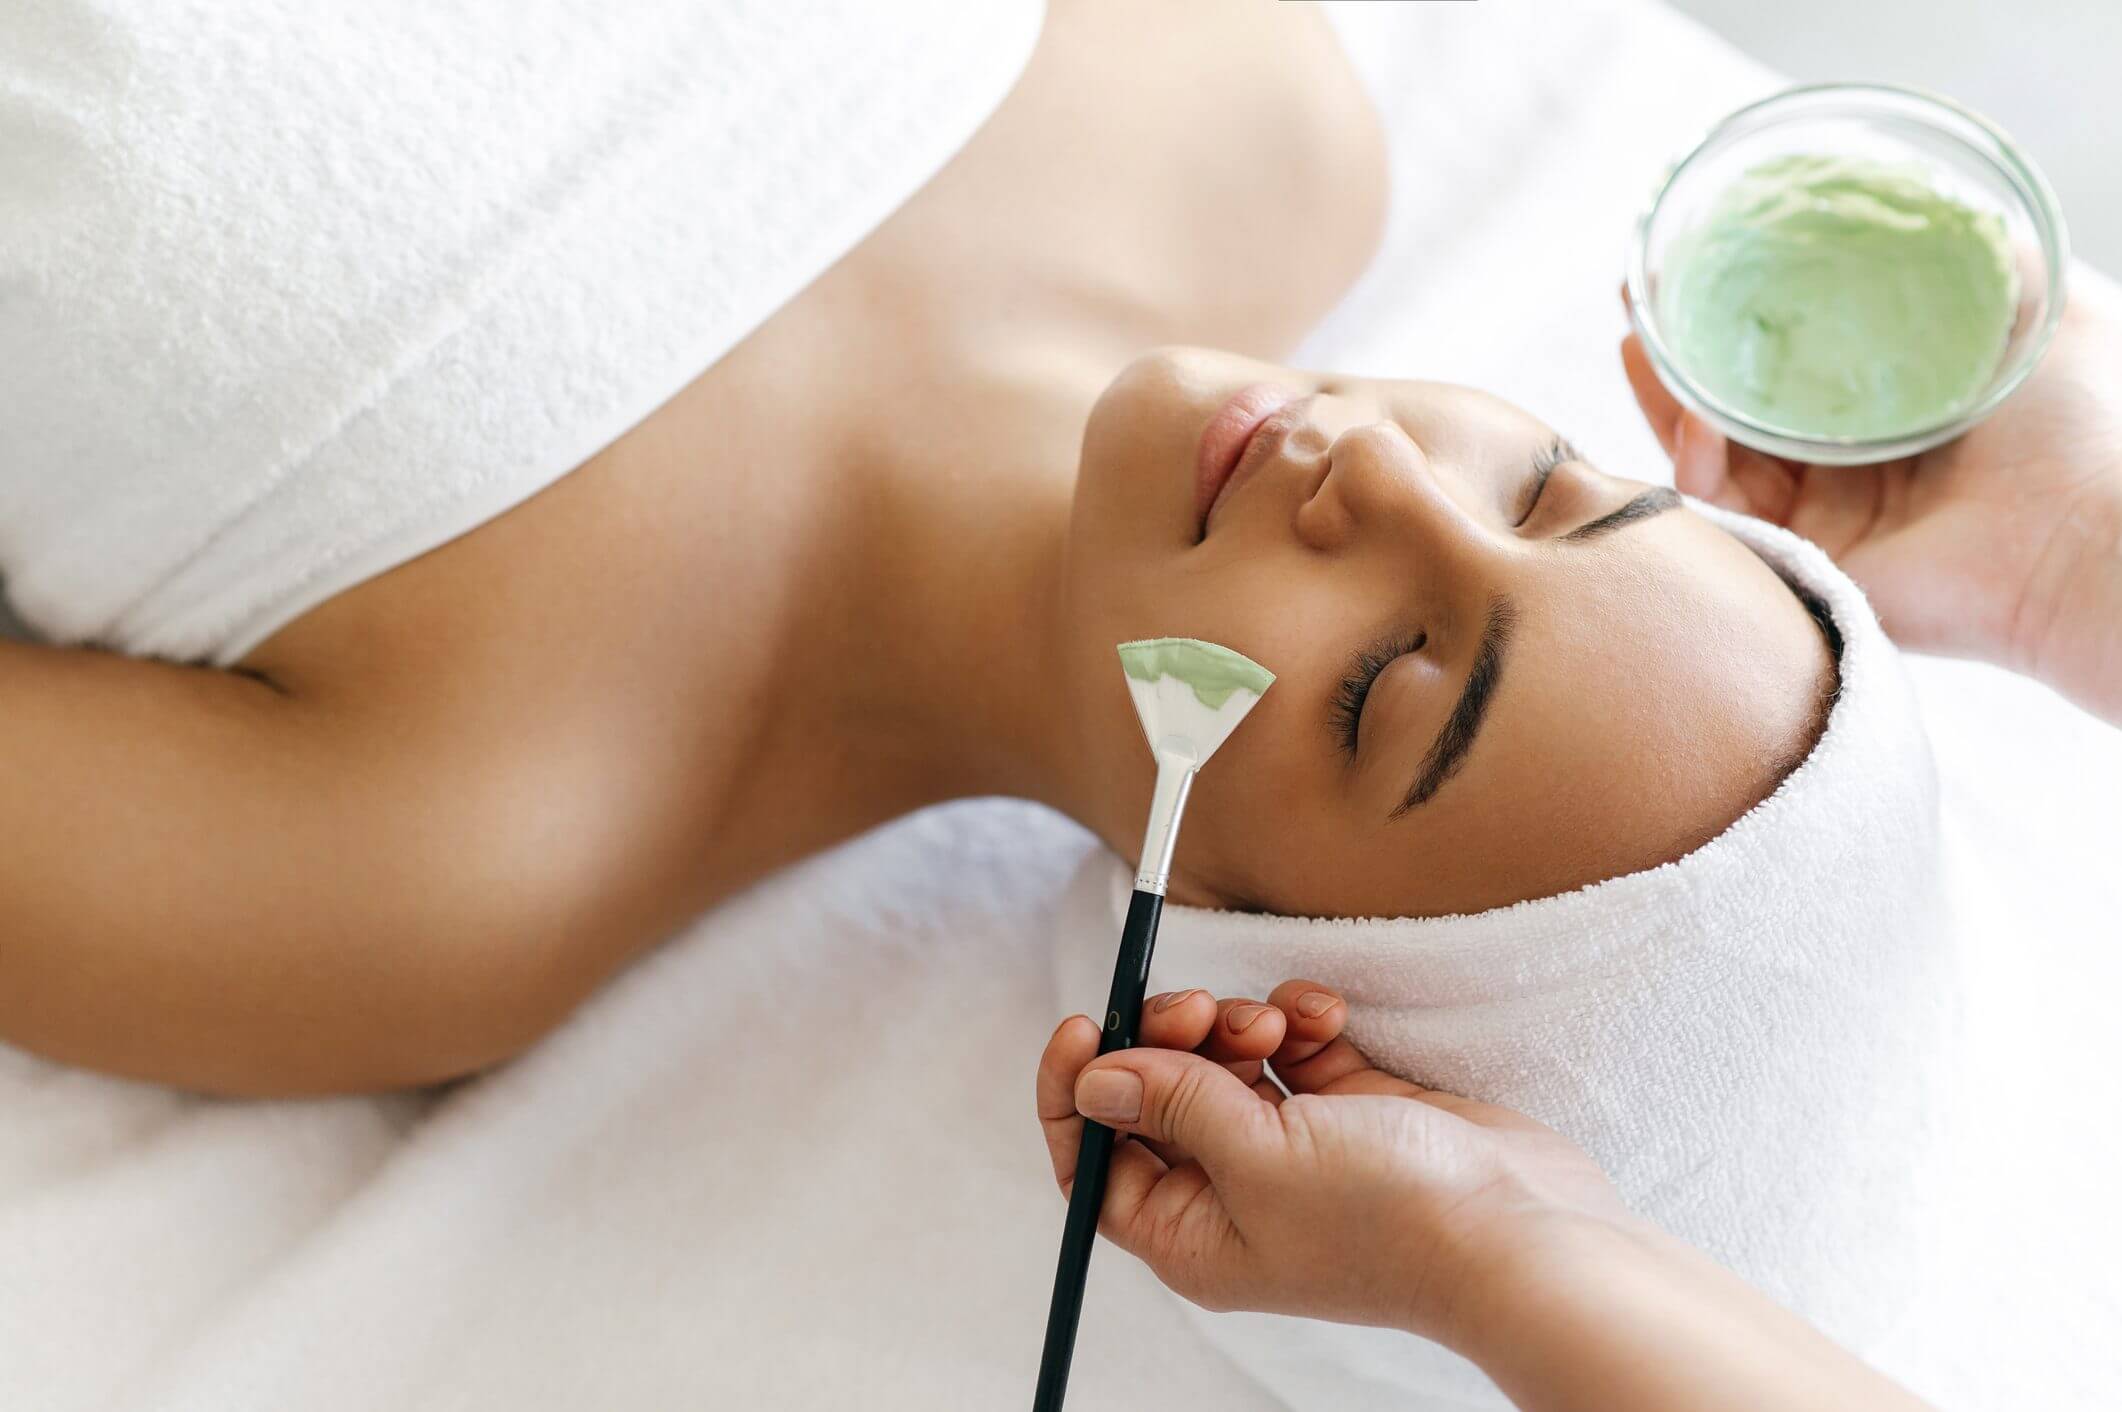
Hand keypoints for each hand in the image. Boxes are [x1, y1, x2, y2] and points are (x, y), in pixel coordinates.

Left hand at [1035, 981, 1629, 1346]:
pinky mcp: (1348, 1111)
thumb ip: (1172, 1103)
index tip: (1086, 1023)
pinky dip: (1300, 1022)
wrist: (1522, 1231)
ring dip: (1238, 1024)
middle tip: (1199, 1010)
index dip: (1077, 1092)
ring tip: (1277, 1025)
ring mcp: (1293, 1152)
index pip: (1096, 1162)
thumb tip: (1092, 1080)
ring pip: (1224, 1062)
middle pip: (1158, 1097)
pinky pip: (1294, 1049)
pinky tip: (1325, 1017)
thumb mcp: (1256, 1155)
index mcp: (1191, 1235)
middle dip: (1170, 1039)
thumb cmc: (1388, 1218)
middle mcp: (1233, 1196)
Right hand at [1621, 268, 2121, 717]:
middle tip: (1639, 296)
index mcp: (1893, 410)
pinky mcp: (1801, 560)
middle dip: (1680, 351)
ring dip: (1666, 399)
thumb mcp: (2037, 300)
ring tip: (1637, 342)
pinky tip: (1695, 424)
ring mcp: (1820, 516)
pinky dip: (1697, 465)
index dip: (1742, 312)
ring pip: (1714, 454)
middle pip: (1735, 404)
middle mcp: (1849, 465)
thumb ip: (1976, 249)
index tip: (1699, 259)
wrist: (2088, 530)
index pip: (1794, 360)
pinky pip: (1724, 512)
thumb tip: (1914, 182)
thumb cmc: (2085, 421)